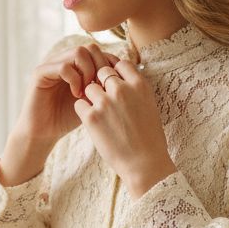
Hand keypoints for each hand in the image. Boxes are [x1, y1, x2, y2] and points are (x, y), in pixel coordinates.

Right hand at [0, 42, 119, 185]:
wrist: (45, 132)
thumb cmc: (69, 118)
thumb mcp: (93, 100)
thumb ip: (104, 86)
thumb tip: (126, 77)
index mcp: (77, 64)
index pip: (100, 52)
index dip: (109, 65)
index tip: (112, 86)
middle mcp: (64, 59)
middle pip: (90, 47)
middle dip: (100, 67)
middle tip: (101, 88)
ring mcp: (52, 64)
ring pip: (78, 52)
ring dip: (88, 72)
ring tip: (88, 91)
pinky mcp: (41, 73)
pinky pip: (63, 66)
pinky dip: (74, 79)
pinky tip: (76, 95)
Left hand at [75, 60, 176, 198]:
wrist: (144, 164)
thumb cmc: (150, 138)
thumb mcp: (149, 106)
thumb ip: (135, 90)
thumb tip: (122, 79)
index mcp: (140, 85)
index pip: (120, 63)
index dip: (115, 73)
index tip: (115, 85)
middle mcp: (122, 90)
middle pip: (102, 72)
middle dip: (101, 83)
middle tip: (104, 100)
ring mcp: (105, 102)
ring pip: (88, 87)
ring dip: (90, 97)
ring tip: (100, 114)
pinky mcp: (91, 117)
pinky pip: (79, 104)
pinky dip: (83, 111)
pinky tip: (93, 123)